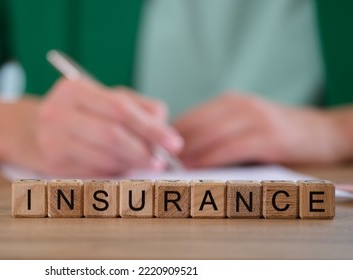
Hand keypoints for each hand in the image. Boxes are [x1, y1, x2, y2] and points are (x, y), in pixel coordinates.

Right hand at [11, 79, 182, 176]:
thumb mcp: (104, 99)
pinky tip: (121, 167)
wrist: (29, 131)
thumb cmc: (77, 113)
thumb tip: (163, 126)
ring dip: (131, 163)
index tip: (174, 143)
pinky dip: (113, 172)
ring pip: (104, 157)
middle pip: (112, 134)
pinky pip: (94, 172)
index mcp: (74, 90)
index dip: (151, 128)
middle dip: (144, 150)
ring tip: (145, 163)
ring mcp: (51, 140)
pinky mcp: (51, 164)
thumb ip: (137, 106)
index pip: (120, 109)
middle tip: (163, 161)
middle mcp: (58, 112)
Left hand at [174, 93, 347, 166]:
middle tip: (157, 163)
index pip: (192, 117)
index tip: (156, 150)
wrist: (323, 131)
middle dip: (174, 146)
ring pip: (209, 136)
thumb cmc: (279, 131)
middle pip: (196, 125)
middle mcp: (240, 106)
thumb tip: (184, 151)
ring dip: (187, 154)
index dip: (170, 135)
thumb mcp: (247, 122)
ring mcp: (254, 119)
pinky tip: (196, 168)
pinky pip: (229, 149)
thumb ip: (220, 130)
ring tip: (171, 169)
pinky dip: (209, 159)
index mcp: (231, 101)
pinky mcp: (267, 137)